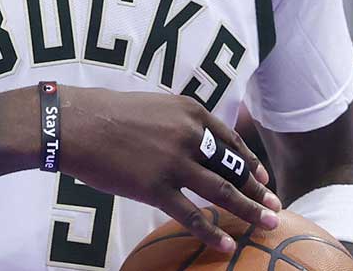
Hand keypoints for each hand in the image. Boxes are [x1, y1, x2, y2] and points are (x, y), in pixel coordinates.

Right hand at [58, 86, 281, 252]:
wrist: (77, 124)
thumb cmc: (108, 113)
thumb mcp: (154, 107)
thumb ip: (178, 124)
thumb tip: (193, 143)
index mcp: (190, 113)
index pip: (230, 141)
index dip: (250, 163)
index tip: (263, 178)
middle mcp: (189, 136)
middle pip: (233, 167)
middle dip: (257, 190)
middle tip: (275, 207)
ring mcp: (174, 163)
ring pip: (222, 190)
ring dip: (249, 209)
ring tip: (269, 224)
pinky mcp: (156, 188)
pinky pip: (190, 214)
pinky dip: (212, 231)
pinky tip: (227, 244)